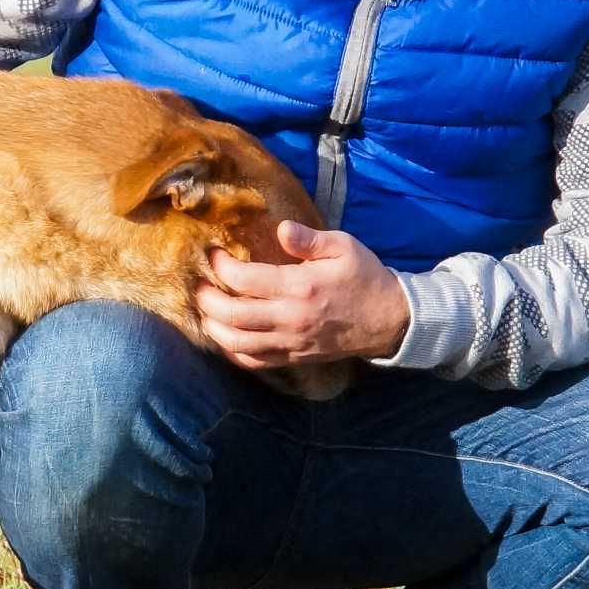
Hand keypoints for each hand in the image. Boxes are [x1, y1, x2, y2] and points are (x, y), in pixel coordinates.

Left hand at [196, 220, 407, 368]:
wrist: (389, 320)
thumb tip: (281, 228)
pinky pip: (254, 361)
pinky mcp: (293, 357)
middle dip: (207, 299)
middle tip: (199, 284)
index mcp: (300, 287)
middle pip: (231, 315)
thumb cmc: (364, 277)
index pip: (244, 279)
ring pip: (236, 343)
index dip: (221, 266)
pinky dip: (232, 351)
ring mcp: (290, 342)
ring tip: (205, 310)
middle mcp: (290, 318)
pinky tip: (225, 336)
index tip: (214, 254)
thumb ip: (310, 239)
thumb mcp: (344, 247)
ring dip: (213, 327)